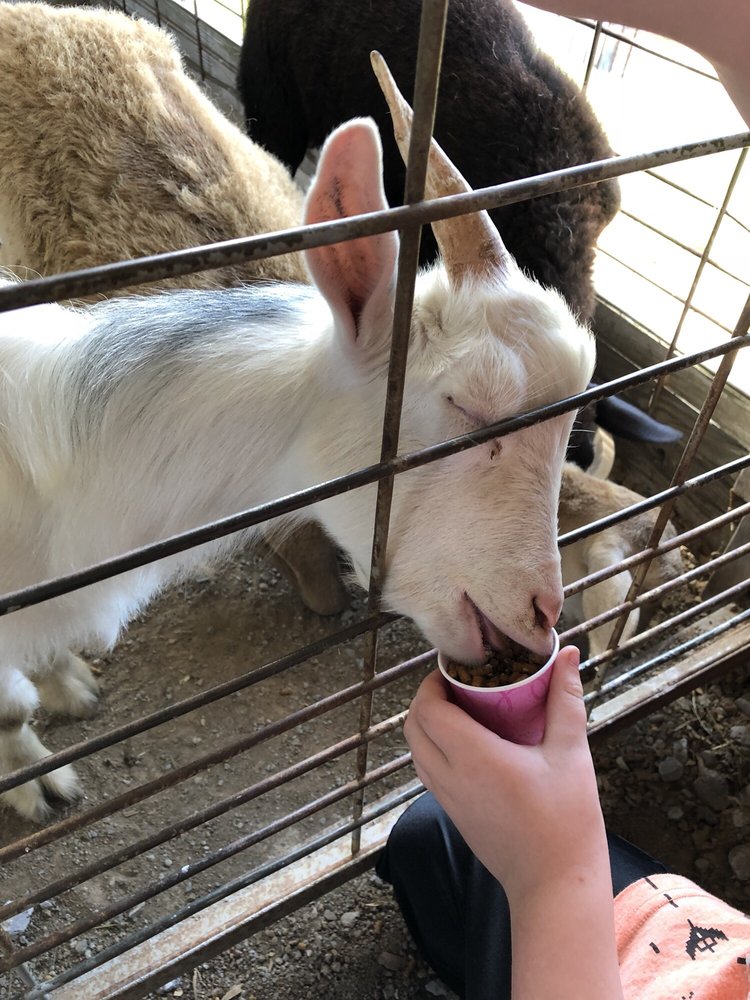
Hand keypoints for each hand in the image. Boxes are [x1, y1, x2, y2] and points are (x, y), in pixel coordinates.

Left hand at [404, 645, 606, 900]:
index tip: (454, 669)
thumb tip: (566, 655)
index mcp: (474, 757)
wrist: (555, 885)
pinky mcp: (452, 815)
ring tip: (460, 709)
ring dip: (426, 724)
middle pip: (413, 727)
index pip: (428, 709)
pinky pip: (427, 772)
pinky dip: (433, 749)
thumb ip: (565, 700)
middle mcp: (450, 777)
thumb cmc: (567, 821)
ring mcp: (447, 799)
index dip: (432, 683)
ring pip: (415, 751)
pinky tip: (466, 744)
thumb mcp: (570, 753)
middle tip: (456, 685)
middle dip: (426, 699)